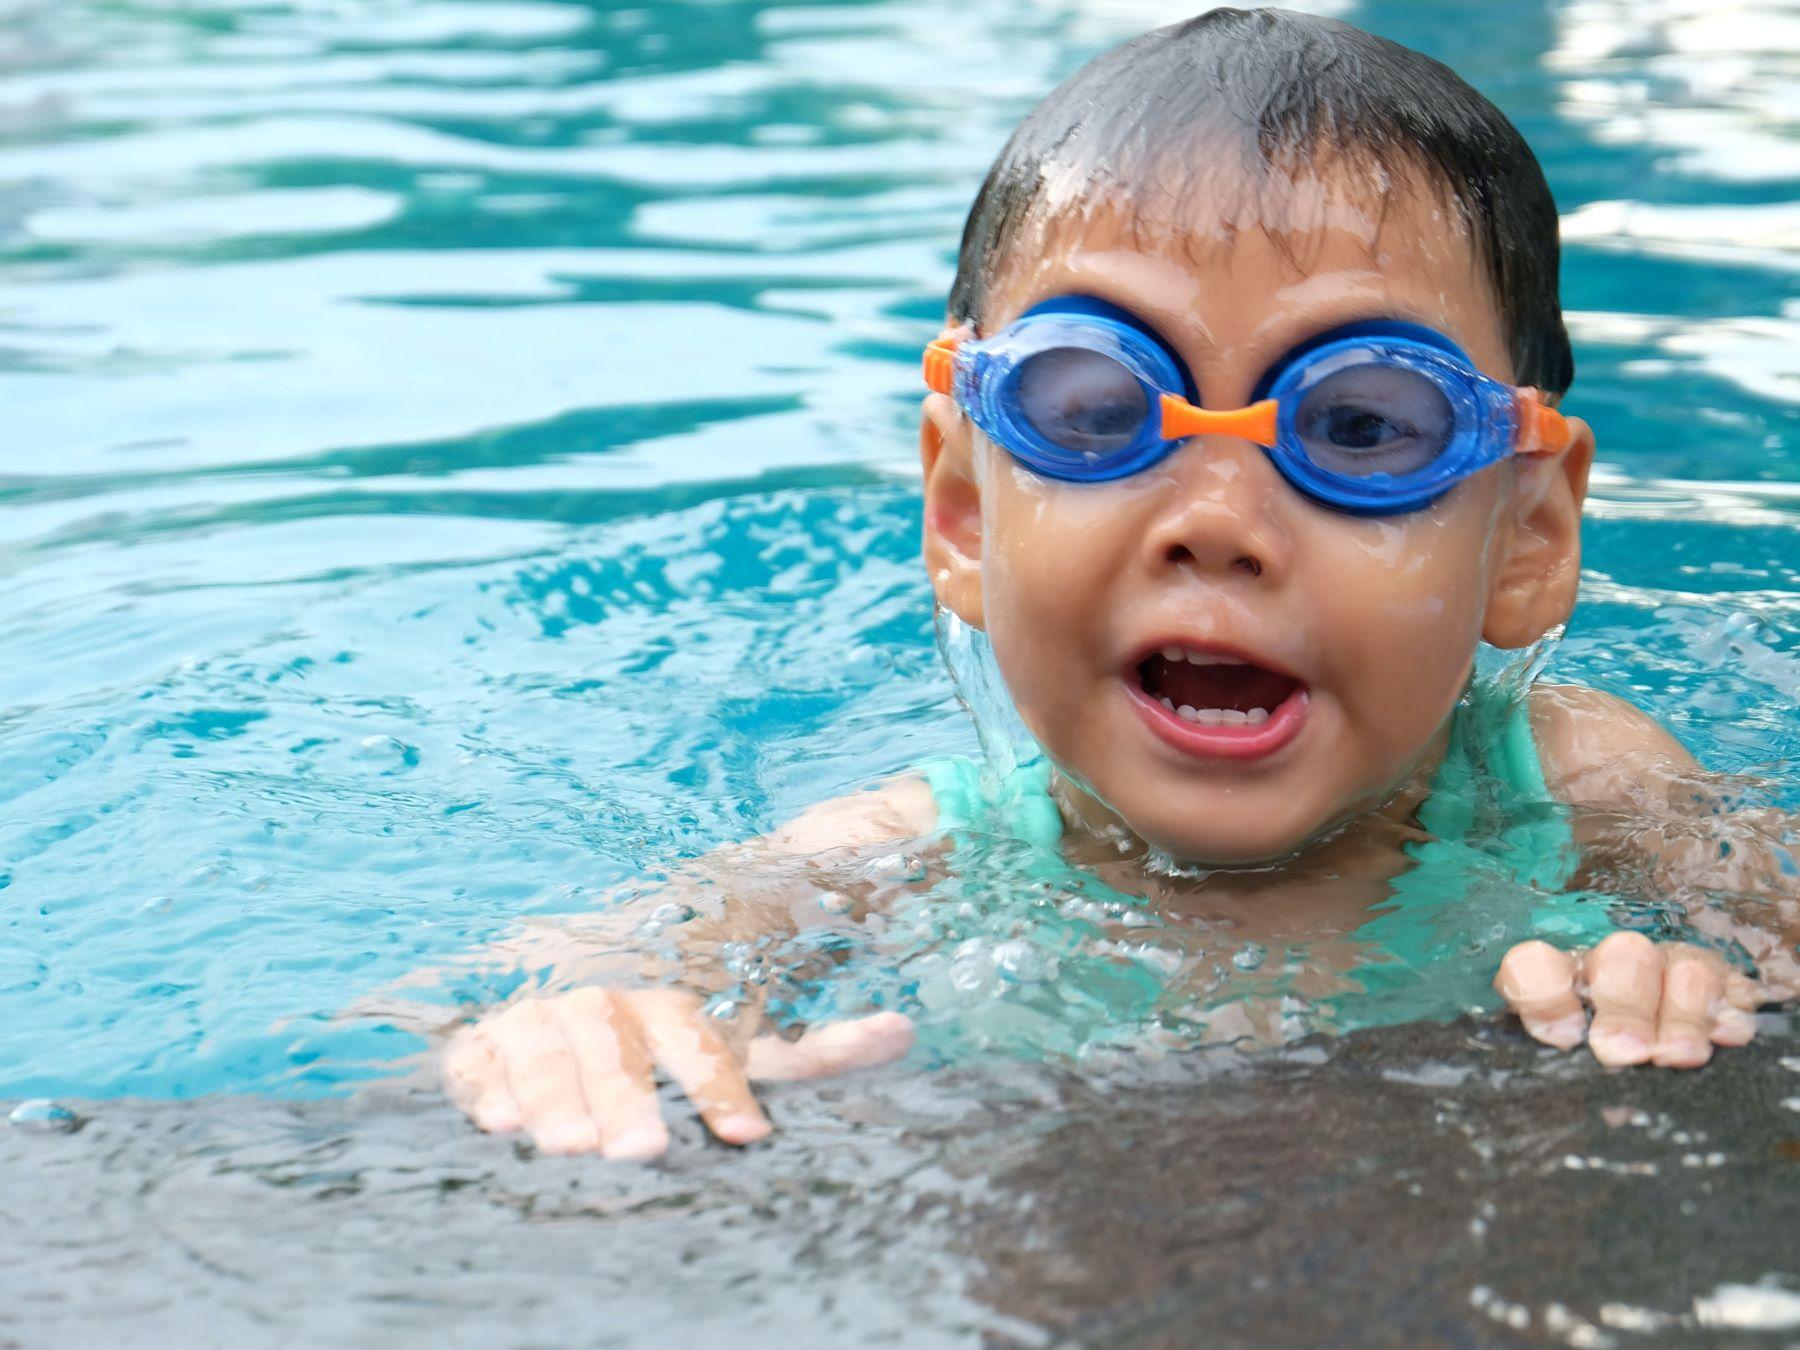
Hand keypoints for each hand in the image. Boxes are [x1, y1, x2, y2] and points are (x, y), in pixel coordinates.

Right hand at [442, 987, 915, 1158]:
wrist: (563, 992)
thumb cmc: (671, 1043)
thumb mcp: (745, 1043)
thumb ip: (817, 1046)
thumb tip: (904, 1030)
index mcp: (670, 1001)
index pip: (699, 1034)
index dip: (722, 1083)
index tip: (747, 1136)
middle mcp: (605, 1002)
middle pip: (617, 1042)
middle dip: (629, 1095)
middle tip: (644, 1152)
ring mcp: (541, 1016)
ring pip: (549, 1046)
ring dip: (559, 1095)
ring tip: (568, 1148)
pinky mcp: (482, 1042)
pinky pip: (479, 1058)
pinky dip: (488, 1086)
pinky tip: (498, 1122)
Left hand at [1494, 931, 1758, 1067]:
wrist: (1663, 1074)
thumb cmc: (1595, 1072)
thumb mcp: (1565, 1072)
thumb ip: (1554, 1072)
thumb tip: (1547, 1091)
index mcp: (1560, 981)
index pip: (1535, 964)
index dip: (1544, 993)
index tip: (1562, 1036)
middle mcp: (1616, 967)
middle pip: (1623, 958)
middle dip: (1624, 1006)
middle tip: (1620, 1052)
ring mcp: (1673, 971)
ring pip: (1684, 969)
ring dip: (1681, 1014)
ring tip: (1674, 1056)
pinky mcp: (1725, 990)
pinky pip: (1734, 991)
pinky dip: (1728, 1016)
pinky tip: (1724, 1040)